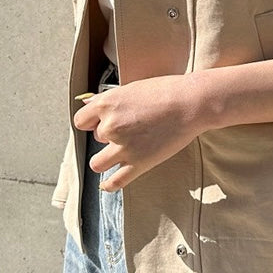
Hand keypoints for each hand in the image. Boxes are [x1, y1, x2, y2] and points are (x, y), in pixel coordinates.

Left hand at [72, 73, 205, 191]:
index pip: (81, 120)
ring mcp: (124, 146)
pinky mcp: (139, 163)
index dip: (92, 121)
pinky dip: (108, 185)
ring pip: (98, 163)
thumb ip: (107, 99)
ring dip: (106, 158)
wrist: (191, 103)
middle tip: (132, 129)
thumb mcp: (132, 88)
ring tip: (120, 152)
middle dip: (110, 135)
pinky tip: (107, 183)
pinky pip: (115, 181)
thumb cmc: (166, 90)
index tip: (102, 122)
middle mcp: (111, 126)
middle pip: (97, 138)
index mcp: (107, 104)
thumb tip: (87, 103)